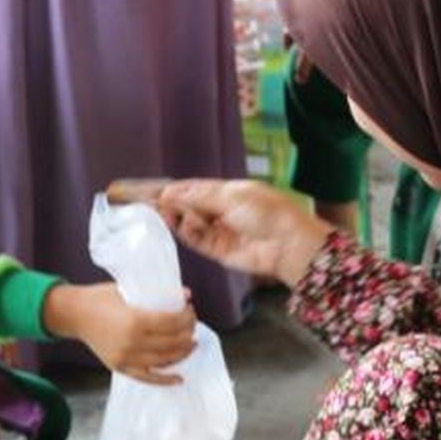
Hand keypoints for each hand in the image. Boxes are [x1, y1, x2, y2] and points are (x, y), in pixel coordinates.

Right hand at [41, 283, 195, 384]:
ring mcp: (126, 357)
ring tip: (191, 344)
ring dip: (182, 352)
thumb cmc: (100, 298)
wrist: (74, 314)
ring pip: (164, 360)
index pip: (172, 322)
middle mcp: (132, 342)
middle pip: (172, 342)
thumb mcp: (127, 289)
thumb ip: (156, 293)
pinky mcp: (120, 367)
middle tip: (191, 324)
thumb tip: (186, 295)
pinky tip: (179, 377)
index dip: (186, 317)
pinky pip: (147, 377)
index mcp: (135, 320)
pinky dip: (165, 379)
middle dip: (188, 333)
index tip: (190, 310)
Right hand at [157, 179, 332, 286]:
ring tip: (163, 212)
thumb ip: (198, 195)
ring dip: (177, 217)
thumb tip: (170, 192)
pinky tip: (176, 224)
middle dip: (173, 203)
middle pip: (190, 206)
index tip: (156, 190)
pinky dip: (185, 232)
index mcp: (228, 192)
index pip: (196, 188)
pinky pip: (196, 240)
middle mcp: (222, 210)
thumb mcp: (231, 196)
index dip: (177, 189)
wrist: (287, 244)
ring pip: (190, 224)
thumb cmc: (267, 212)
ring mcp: (220, 231)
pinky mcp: (218, 250)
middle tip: (152, 202)